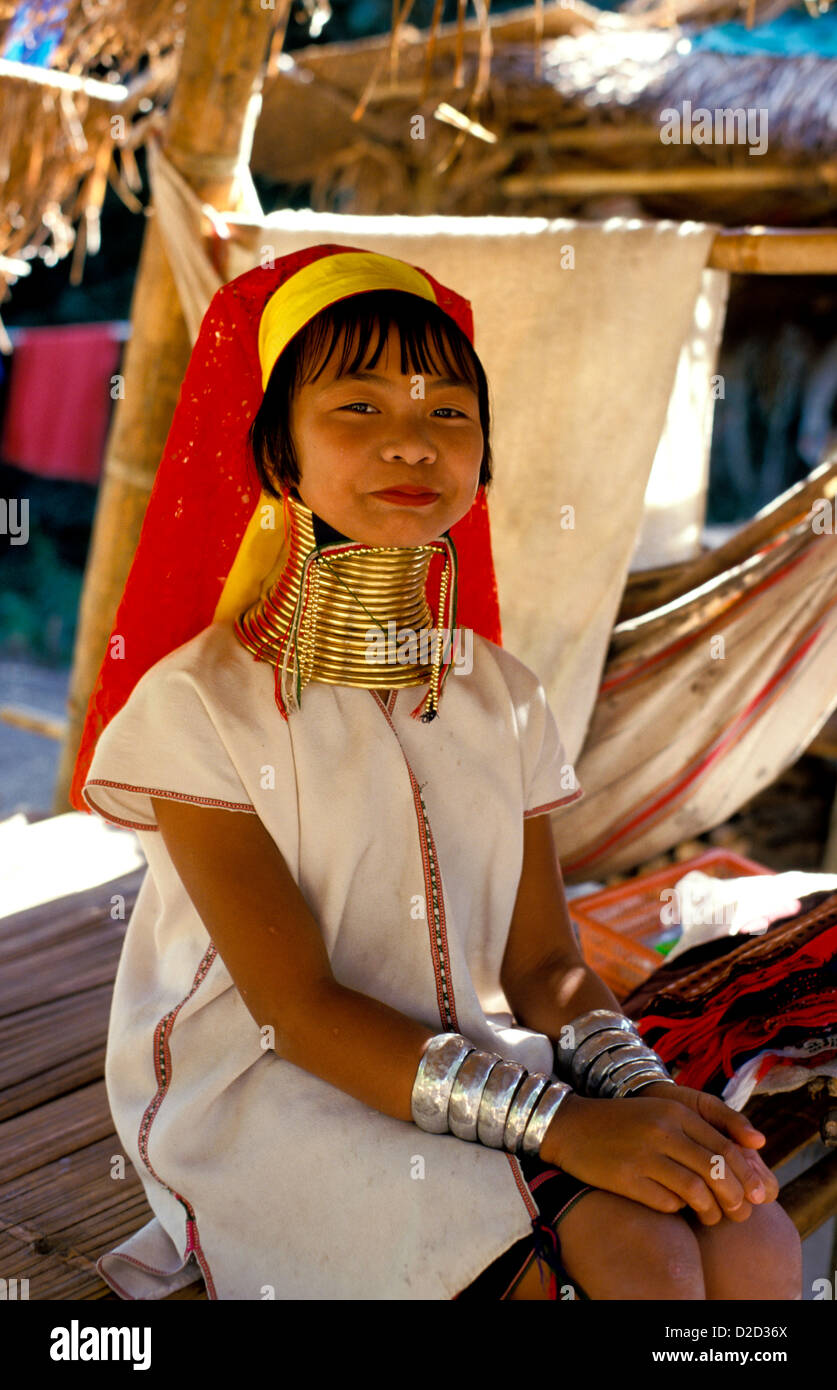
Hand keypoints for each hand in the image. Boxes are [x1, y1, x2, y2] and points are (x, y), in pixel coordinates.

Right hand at [540, 1089, 771, 1225]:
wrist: (573, 1126)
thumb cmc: (626, 1122)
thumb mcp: (664, 1112)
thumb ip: (705, 1126)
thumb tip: (758, 1144)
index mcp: (676, 1111)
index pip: (726, 1148)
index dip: (747, 1176)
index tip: (757, 1195)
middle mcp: (662, 1130)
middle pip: (716, 1171)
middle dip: (736, 1198)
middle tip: (741, 1213)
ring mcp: (644, 1154)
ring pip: (697, 1192)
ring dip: (712, 1211)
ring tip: (712, 1218)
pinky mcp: (626, 1178)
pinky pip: (667, 1203)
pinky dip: (679, 1210)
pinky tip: (678, 1208)